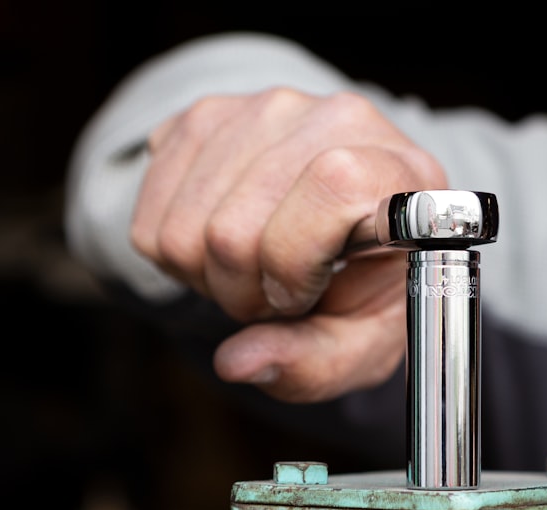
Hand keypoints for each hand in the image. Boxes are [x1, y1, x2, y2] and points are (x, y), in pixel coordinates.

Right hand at [130, 88, 446, 401]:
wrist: (356, 226)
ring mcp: (265, 108)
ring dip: (205, 272)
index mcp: (396, 173)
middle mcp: (334, 119)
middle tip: (274, 297)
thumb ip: (312, 364)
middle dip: (241, 292)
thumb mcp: (364, 343)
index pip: (330, 185)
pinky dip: (173, 247)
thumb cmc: (370, 288)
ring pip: (181, 224)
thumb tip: (236, 363)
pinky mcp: (210, 114)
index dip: (296, 264)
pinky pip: (150, 204)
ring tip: (254, 270)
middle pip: (231, 227)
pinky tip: (223, 243)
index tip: (302, 297)